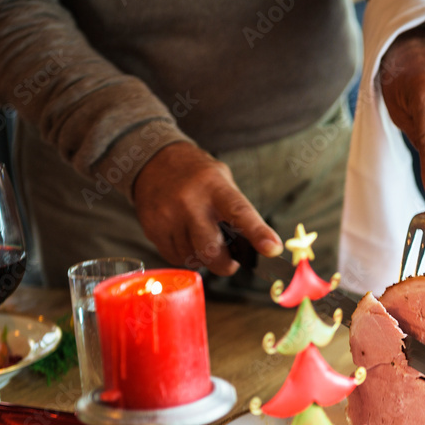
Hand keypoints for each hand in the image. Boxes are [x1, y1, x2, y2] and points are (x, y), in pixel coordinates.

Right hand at [132, 142, 283, 275]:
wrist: (153, 160)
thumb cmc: (198, 177)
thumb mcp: (222, 181)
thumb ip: (237, 211)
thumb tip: (257, 247)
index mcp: (215, 187)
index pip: (240, 213)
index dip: (258, 233)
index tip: (272, 249)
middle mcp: (190, 202)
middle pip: (211, 250)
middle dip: (224, 264)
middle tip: (229, 262)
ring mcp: (168, 216)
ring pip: (192, 258)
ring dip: (201, 257)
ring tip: (199, 236)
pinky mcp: (152, 228)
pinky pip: (174, 257)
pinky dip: (184, 254)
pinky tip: (183, 236)